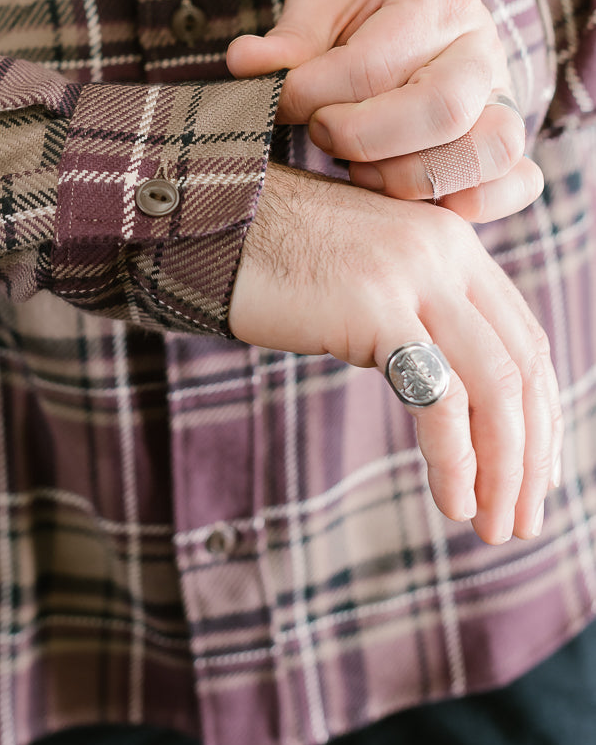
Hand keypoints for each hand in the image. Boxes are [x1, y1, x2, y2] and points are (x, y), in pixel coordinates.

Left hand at [226, 0, 542, 221]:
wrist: (419, 19)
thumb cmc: (361, 15)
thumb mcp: (321, 3)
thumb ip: (288, 36)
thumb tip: (245, 63)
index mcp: (431, 0)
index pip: (371, 62)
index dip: (311, 94)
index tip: (279, 101)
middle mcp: (480, 51)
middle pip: (441, 108)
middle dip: (362, 136)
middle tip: (319, 135)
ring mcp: (505, 102)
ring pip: (485, 151)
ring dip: (408, 177)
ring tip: (359, 170)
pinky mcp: (511, 149)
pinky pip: (517, 184)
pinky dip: (470, 204)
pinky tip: (412, 202)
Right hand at [230, 164, 560, 544]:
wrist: (204, 220)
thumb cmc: (271, 258)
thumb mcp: (362, 279)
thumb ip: (412, 314)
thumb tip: (447, 394)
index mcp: (451, 243)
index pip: (524, 341)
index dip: (541, 417)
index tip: (532, 476)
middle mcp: (445, 251)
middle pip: (523, 367)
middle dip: (532, 455)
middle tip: (521, 520)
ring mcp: (413, 274)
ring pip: (496, 388)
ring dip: (504, 469)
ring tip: (491, 525)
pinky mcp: (375, 305)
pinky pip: (438, 398)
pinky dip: (456, 460)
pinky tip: (451, 501)